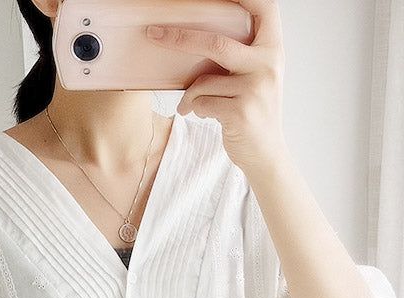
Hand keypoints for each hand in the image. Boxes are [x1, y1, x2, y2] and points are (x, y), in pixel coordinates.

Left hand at [146, 0, 286, 173]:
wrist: (266, 154)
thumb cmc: (255, 112)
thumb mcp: (256, 77)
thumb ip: (240, 56)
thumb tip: (196, 38)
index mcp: (273, 49)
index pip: (263, 7)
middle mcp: (267, 65)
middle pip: (215, 43)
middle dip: (179, 38)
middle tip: (153, 34)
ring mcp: (255, 89)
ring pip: (203, 81)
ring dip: (189, 94)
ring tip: (190, 103)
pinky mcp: (240, 112)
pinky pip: (202, 102)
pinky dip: (194, 108)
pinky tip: (200, 113)